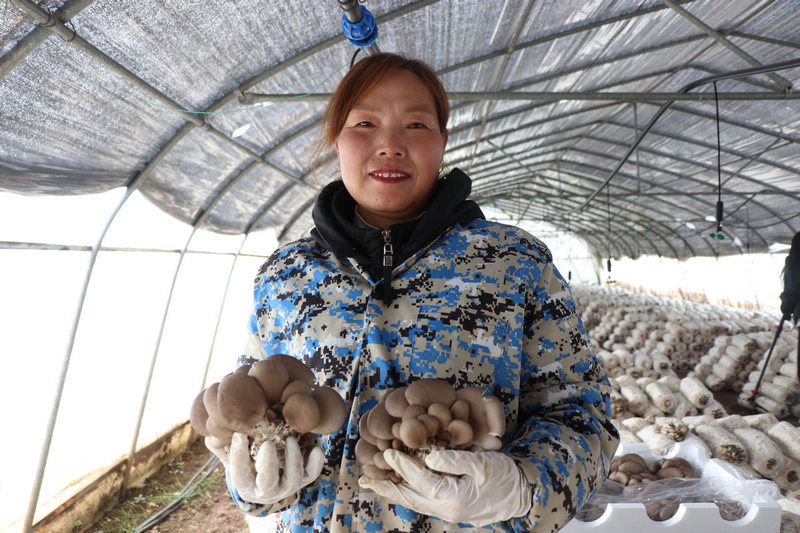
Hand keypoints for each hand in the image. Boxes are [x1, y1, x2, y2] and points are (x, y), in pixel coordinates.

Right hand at [222, 433, 323, 504]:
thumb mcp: (230, 452)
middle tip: (268, 444)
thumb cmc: (246, 457)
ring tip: (290, 438)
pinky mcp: (303, 478)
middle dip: (268, 464)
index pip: (240, 473)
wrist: (268, 472)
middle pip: (268, 482)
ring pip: (293, 479)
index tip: (239, 435)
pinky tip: (315, 445)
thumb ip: (220, 442)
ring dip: (293, 459)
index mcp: (246, 483)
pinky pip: (312, 474)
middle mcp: (267, 489)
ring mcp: (287, 485)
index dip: (238, 456)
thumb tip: (213, 429)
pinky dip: (315, 461)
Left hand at [358, 449, 531, 526]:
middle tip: (364, 479)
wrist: (523, 495)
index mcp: (455, 497)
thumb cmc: (505, 476)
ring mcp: (448, 512)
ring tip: (373, 484)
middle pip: (410, 497)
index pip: (421, 480)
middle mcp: (447, 509)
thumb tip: (427, 456)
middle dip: (386, 487)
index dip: (403, 465)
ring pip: (414, 502)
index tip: (387, 452)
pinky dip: (407, 493)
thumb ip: (454, 460)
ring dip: (393, 492)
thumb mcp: (482, 463)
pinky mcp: (450, 509)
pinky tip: (398, 487)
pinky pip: (422, 502)